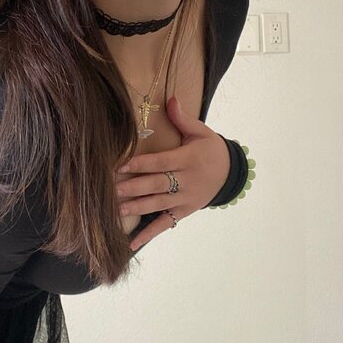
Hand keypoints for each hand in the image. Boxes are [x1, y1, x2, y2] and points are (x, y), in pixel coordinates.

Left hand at [115, 95, 230, 250]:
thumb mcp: (201, 132)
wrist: (231, 173)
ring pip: (158, 204)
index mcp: (187, 159)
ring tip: (116, 210)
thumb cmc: (211, 149)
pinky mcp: (184, 211)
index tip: (120, 166)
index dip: (140, 165)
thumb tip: (170, 98)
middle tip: (111, 190)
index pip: (160, 162)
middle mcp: (186, 181)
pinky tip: (132, 243)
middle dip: (133, 188)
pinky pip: (165, 224)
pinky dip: (149, 234)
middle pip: (156, 185)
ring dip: (137, 208)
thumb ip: (183, 118)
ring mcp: (185, 199)